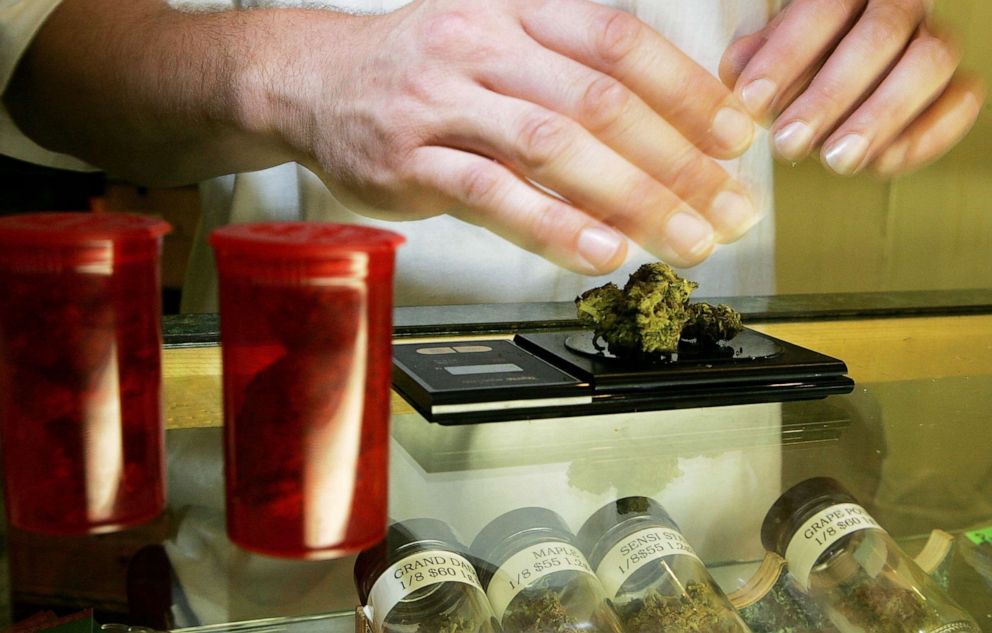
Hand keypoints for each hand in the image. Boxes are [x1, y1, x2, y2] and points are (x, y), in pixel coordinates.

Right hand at [268, 0, 759, 273]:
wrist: (314, 81)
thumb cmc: (424, 67)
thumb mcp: (499, 38)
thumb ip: (574, 75)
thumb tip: (671, 133)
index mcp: (518, 7)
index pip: (620, 43)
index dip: (688, 92)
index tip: (737, 139)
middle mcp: (484, 45)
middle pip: (598, 102)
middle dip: (677, 162)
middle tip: (729, 208)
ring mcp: (444, 103)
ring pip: (552, 148)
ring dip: (631, 200)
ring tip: (686, 239)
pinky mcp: (411, 161)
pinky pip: (493, 194)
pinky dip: (553, 225)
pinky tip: (602, 251)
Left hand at [720, 0, 985, 176]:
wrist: (830, 87)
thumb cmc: (792, 68)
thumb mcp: (763, 60)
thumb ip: (750, 61)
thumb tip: (738, 68)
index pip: (822, 8)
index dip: (786, 56)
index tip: (752, 101)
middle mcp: (897, 6)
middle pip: (880, 34)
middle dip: (829, 95)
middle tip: (789, 142)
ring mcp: (930, 43)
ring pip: (928, 64)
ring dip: (880, 116)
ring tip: (836, 159)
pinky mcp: (955, 85)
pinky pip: (961, 101)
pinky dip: (927, 135)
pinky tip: (883, 163)